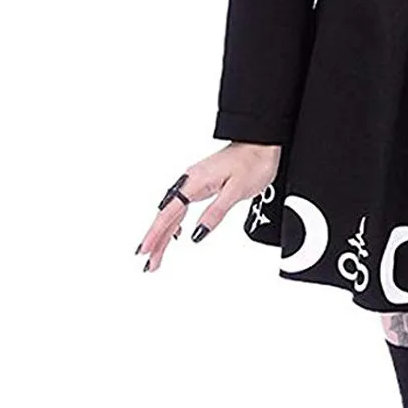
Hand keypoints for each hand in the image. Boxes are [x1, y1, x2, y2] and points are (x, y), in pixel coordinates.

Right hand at [135, 141, 280, 271]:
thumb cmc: (254, 162)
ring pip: (174, 212)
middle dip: (156, 240)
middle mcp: (191, 180)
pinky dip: (175, 221)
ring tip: (157, 255)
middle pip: (167, 215)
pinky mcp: (203, 181)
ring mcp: (195, 180)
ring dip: (164, 233)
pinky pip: (182, 205)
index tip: (144, 251)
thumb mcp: (236, 191)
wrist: (263, 142)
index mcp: (195, 182)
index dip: (155, 234)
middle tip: (149, 265)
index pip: (169, 213)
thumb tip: (197, 235)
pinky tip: (176, 232)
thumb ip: (215, 213)